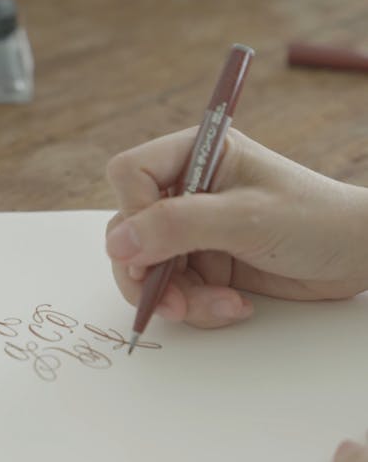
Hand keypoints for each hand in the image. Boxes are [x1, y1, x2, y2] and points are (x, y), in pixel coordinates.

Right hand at [105, 128, 367, 327]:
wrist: (358, 255)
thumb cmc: (313, 220)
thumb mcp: (245, 218)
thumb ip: (177, 226)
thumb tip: (118, 243)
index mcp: (197, 155)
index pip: (130, 176)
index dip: (131, 215)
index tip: (146, 251)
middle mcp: (188, 191)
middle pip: (130, 231)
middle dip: (150, 272)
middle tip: (172, 302)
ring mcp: (195, 231)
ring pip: (150, 269)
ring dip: (180, 297)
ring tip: (222, 305)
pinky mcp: (206, 264)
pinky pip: (178, 291)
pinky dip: (200, 306)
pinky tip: (236, 305)